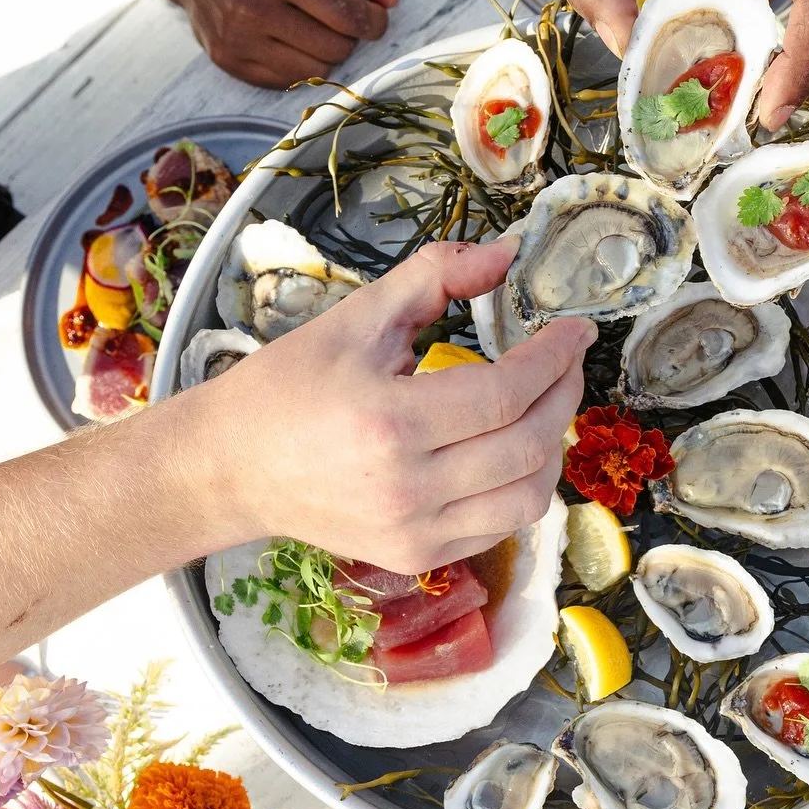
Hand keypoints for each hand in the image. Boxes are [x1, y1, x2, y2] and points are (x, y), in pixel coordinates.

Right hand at [153, 0, 397, 87]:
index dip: (374, 19)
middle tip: (335, 14)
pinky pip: (288, 82)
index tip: (373, 13)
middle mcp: (256, 10)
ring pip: (316, 71)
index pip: (349, 15)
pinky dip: (300, 65)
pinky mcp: (229, 61)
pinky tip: (289, 39)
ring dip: (325, 52)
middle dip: (347, 34)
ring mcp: (239, 41)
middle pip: (337, 48)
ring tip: (311, 25)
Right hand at [202, 239, 593, 568]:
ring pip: (527, 498)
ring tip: (547, 407)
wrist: (232, 467)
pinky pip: (500, 527)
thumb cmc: (288, 387)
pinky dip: (522, 487)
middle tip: (569, 362)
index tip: (576, 330)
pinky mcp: (416, 555)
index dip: (555, 357)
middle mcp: (408, 487)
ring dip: (552, 448)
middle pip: (527, 445)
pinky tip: (514, 451)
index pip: (506, 392)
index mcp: (390, 421)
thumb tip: (507, 253)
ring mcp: (414, 530)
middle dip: (564, 396)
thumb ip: (434, 277)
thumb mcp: (356, 318)